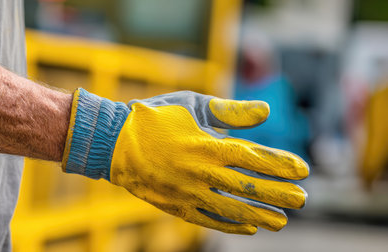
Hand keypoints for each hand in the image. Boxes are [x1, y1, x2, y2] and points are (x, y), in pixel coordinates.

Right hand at [63, 89, 308, 233]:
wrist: (114, 142)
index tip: (303, 170)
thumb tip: (266, 111)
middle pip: (247, 187)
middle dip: (278, 194)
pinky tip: (248, 228)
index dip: (280, 165)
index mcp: (206, 145)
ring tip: (281, 221)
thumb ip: (229, 111)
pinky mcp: (175, 205)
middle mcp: (201, 172)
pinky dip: (229, 224)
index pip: (252, 158)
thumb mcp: (192, 105)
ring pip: (231, 208)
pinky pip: (207, 219)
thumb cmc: (155, 118)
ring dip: (259, 215)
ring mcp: (188, 192)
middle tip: (303, 199)